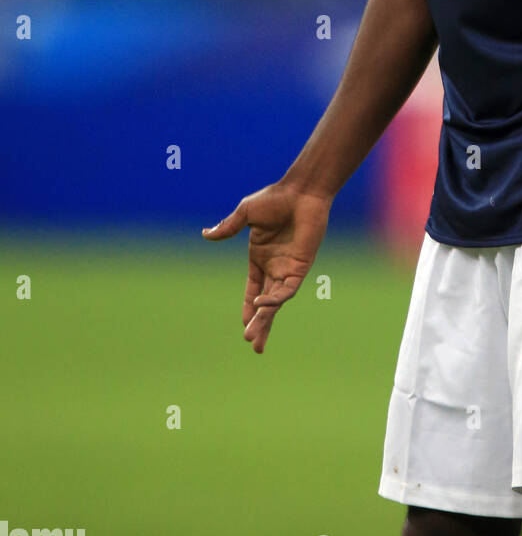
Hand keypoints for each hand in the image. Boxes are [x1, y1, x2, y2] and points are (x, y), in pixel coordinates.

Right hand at [202, 183, 331, 352]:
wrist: (301, 192)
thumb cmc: (276, 198)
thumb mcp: (246, 213)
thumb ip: (228, 227)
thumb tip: (205, 234)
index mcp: (260, 257)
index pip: (252, 288)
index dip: (248, 308)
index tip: (243, 325)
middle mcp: (274, 266)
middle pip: (264, 302)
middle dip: (258, 323)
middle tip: (252, 344)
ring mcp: (288, 267)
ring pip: (276, 301)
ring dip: (265, 319)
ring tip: (254, 338)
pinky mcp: (301, 266)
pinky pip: (287, 288)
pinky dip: (275, 299)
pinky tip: (263, 305)